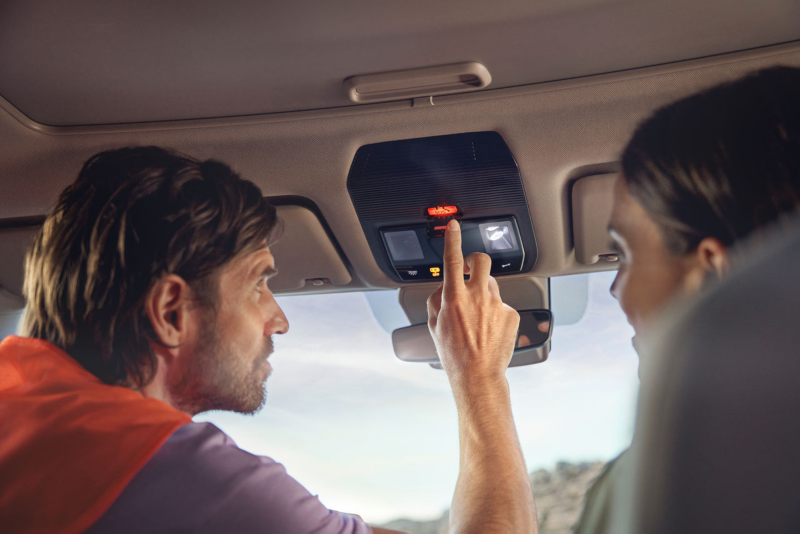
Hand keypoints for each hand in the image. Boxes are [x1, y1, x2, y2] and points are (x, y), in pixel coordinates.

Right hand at [427, 219, 519, 393]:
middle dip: (475, 260)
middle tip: (471, 269)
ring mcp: (496, 305)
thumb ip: (436, 301)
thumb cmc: (454, 354)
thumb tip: (443, 288)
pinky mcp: (511, 314)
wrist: (477, 375)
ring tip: (478, 316)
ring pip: (491, 285)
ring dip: (484, 293)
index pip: (451, 260)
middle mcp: (476, 297)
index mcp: (453, 298)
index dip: (452, 239)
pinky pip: (502, 305)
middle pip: (481, 261)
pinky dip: (496, 314)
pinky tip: (490, 330)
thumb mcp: (434, 326)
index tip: (453, 226)